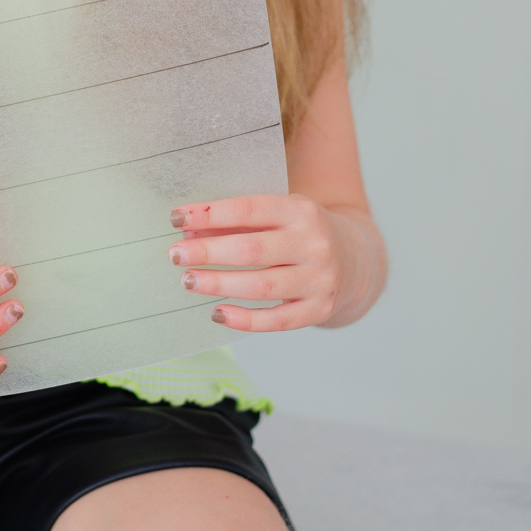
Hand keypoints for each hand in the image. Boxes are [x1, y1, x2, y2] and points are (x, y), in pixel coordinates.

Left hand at [168, 194, 347, 331]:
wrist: (355, 259)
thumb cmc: (301, 233)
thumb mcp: (278, 215)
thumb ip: (237, 222)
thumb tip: (189, 234)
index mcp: (301, 210)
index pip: (248, 209)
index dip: (209, 214)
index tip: (175, 218)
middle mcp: (314, 243)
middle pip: (252, 250)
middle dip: (208, 252)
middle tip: (174, 254)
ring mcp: (320, 279)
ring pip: (261, 286)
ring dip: (219, 284)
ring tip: (188, 281)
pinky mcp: (320, 309)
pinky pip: (277, 320)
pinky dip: (244, 319)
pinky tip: (217, 313)